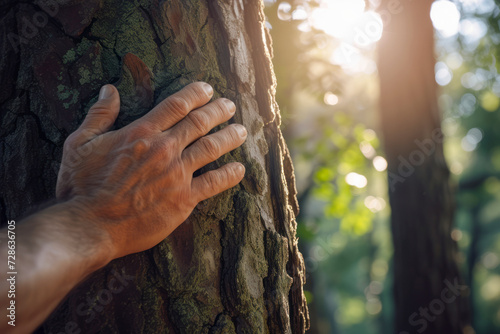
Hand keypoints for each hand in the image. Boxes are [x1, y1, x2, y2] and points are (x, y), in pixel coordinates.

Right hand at [56, 82, 246, 258]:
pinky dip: (229, 175)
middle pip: (199, 123)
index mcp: (141, 133)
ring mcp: (176, 174)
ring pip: (211, 148)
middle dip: (218, 111)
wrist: (90, 226)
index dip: (195, 94)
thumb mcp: (80, 144)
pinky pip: (213, 183)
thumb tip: (111, 90)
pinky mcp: (183, 199)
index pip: (176, 105)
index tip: (207, 89)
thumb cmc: (81, 187)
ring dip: (229, 137)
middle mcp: (164, 149)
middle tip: (230, 105)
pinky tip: (240, 169)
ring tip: (241, 131)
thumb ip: (98, 115)